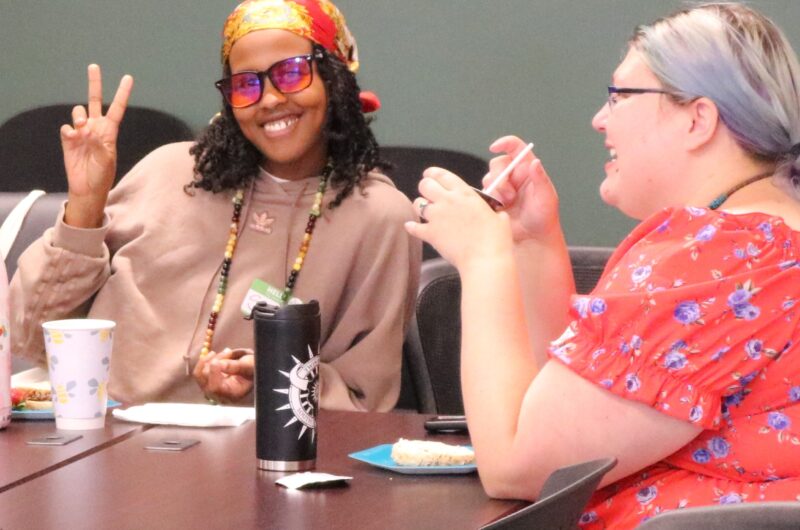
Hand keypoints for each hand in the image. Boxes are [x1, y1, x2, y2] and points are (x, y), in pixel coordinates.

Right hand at [62, 64, 132, 227]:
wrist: (87, 187)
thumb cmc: (102, 175)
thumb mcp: (107, 159)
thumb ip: (99, 143)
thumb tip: (86, 128)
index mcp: (109, 131)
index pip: (117, 108)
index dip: (122, 93)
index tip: (128, 78)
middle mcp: (95, 128)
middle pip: (94, 101)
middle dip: (94, 84)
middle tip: (94, 66)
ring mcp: (81, 132)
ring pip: (78, 112)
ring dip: (80, 117)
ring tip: (83, 130)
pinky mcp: (68, 139)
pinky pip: (67, 127)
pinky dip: (70, 131)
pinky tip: (73, 138)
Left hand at [193, 348, 254, 402]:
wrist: (249, 370)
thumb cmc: (251, 369)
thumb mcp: (248, 366)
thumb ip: (235, 366)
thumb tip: (218, 364)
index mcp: (232, 395)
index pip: (216, 388)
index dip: (214, 373)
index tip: (217, 360)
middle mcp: (219, 396)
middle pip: (206, 380)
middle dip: (216, 361)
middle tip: (229, 351)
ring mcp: (211, 391)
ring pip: (199, 374)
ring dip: (210, 360)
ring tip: (224, 352)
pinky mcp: (205, 384)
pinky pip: (198, 372)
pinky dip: (205, 361)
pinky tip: (214, 355)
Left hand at [405, 167, 513, 270]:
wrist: (485, 259)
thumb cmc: (495, 239)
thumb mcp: (499, 216)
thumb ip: (491, 210)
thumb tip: (494, 212)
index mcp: (465, 193)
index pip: (442, 175)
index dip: (433, 173)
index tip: (430, 175)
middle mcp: (448, 201)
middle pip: (425, 185)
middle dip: (425, 187)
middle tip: (428, 193)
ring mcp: (437, 217)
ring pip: (417, 203)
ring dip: (420, 206)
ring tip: (424, 211)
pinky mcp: (431, 234)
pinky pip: (414, 227)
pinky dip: (411, 227)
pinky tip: (411, 226)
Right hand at [482, 136, 559, 241]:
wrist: (532, 238)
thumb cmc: (544, 218)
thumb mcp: (547, 197)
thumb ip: (540, 179)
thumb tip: (534, 162)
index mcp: (527, 169)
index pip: (515, 148)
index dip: (504, 143)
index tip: (494, 147)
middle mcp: (513, 176)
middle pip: (498, 163)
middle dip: (500, 178)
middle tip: (509, 196)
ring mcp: (502, 188)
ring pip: (489, 179)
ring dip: (496, 192)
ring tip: (506, 205)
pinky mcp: (493, 200)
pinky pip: (484, 193)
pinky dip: (489, 199)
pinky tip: (498, 209)